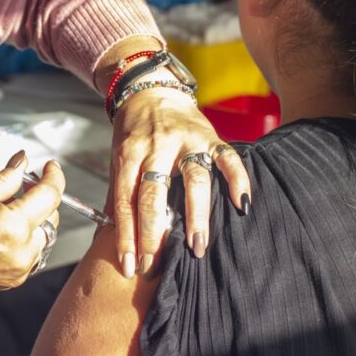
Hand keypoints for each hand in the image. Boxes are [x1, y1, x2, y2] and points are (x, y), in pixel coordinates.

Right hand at [0, 151, 64, 291]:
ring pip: (43, 236)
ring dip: (34, 220)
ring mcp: (20, 268)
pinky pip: (32, 253)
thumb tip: (22, 162)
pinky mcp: (14, 278)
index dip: (53, 176)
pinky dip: (26, 239)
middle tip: (21, 186)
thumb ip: (6, 177)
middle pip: (51, 217)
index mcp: (15, 225)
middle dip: (41, 198)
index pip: (50, 195)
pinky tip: (4, 231)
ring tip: (7, 211)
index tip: (50, 167)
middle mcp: (23, 250)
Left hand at [107, 87, 249, 277]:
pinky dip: (237, 180)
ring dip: (195, 215)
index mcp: (129, 154)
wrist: (150, 90)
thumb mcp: (119, 157)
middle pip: (154, 194)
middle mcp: (156, 147)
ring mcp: (185, 140)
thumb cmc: (133, 132)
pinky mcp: (210, 135)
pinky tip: (241, 204)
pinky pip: (227, 157)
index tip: (129, 265)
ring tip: (197, 246)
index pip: (126, 200)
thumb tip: (115, 238)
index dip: (127, 235)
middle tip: (156, 264)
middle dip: (155, 233)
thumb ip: (122, 192)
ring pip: (193, 179)